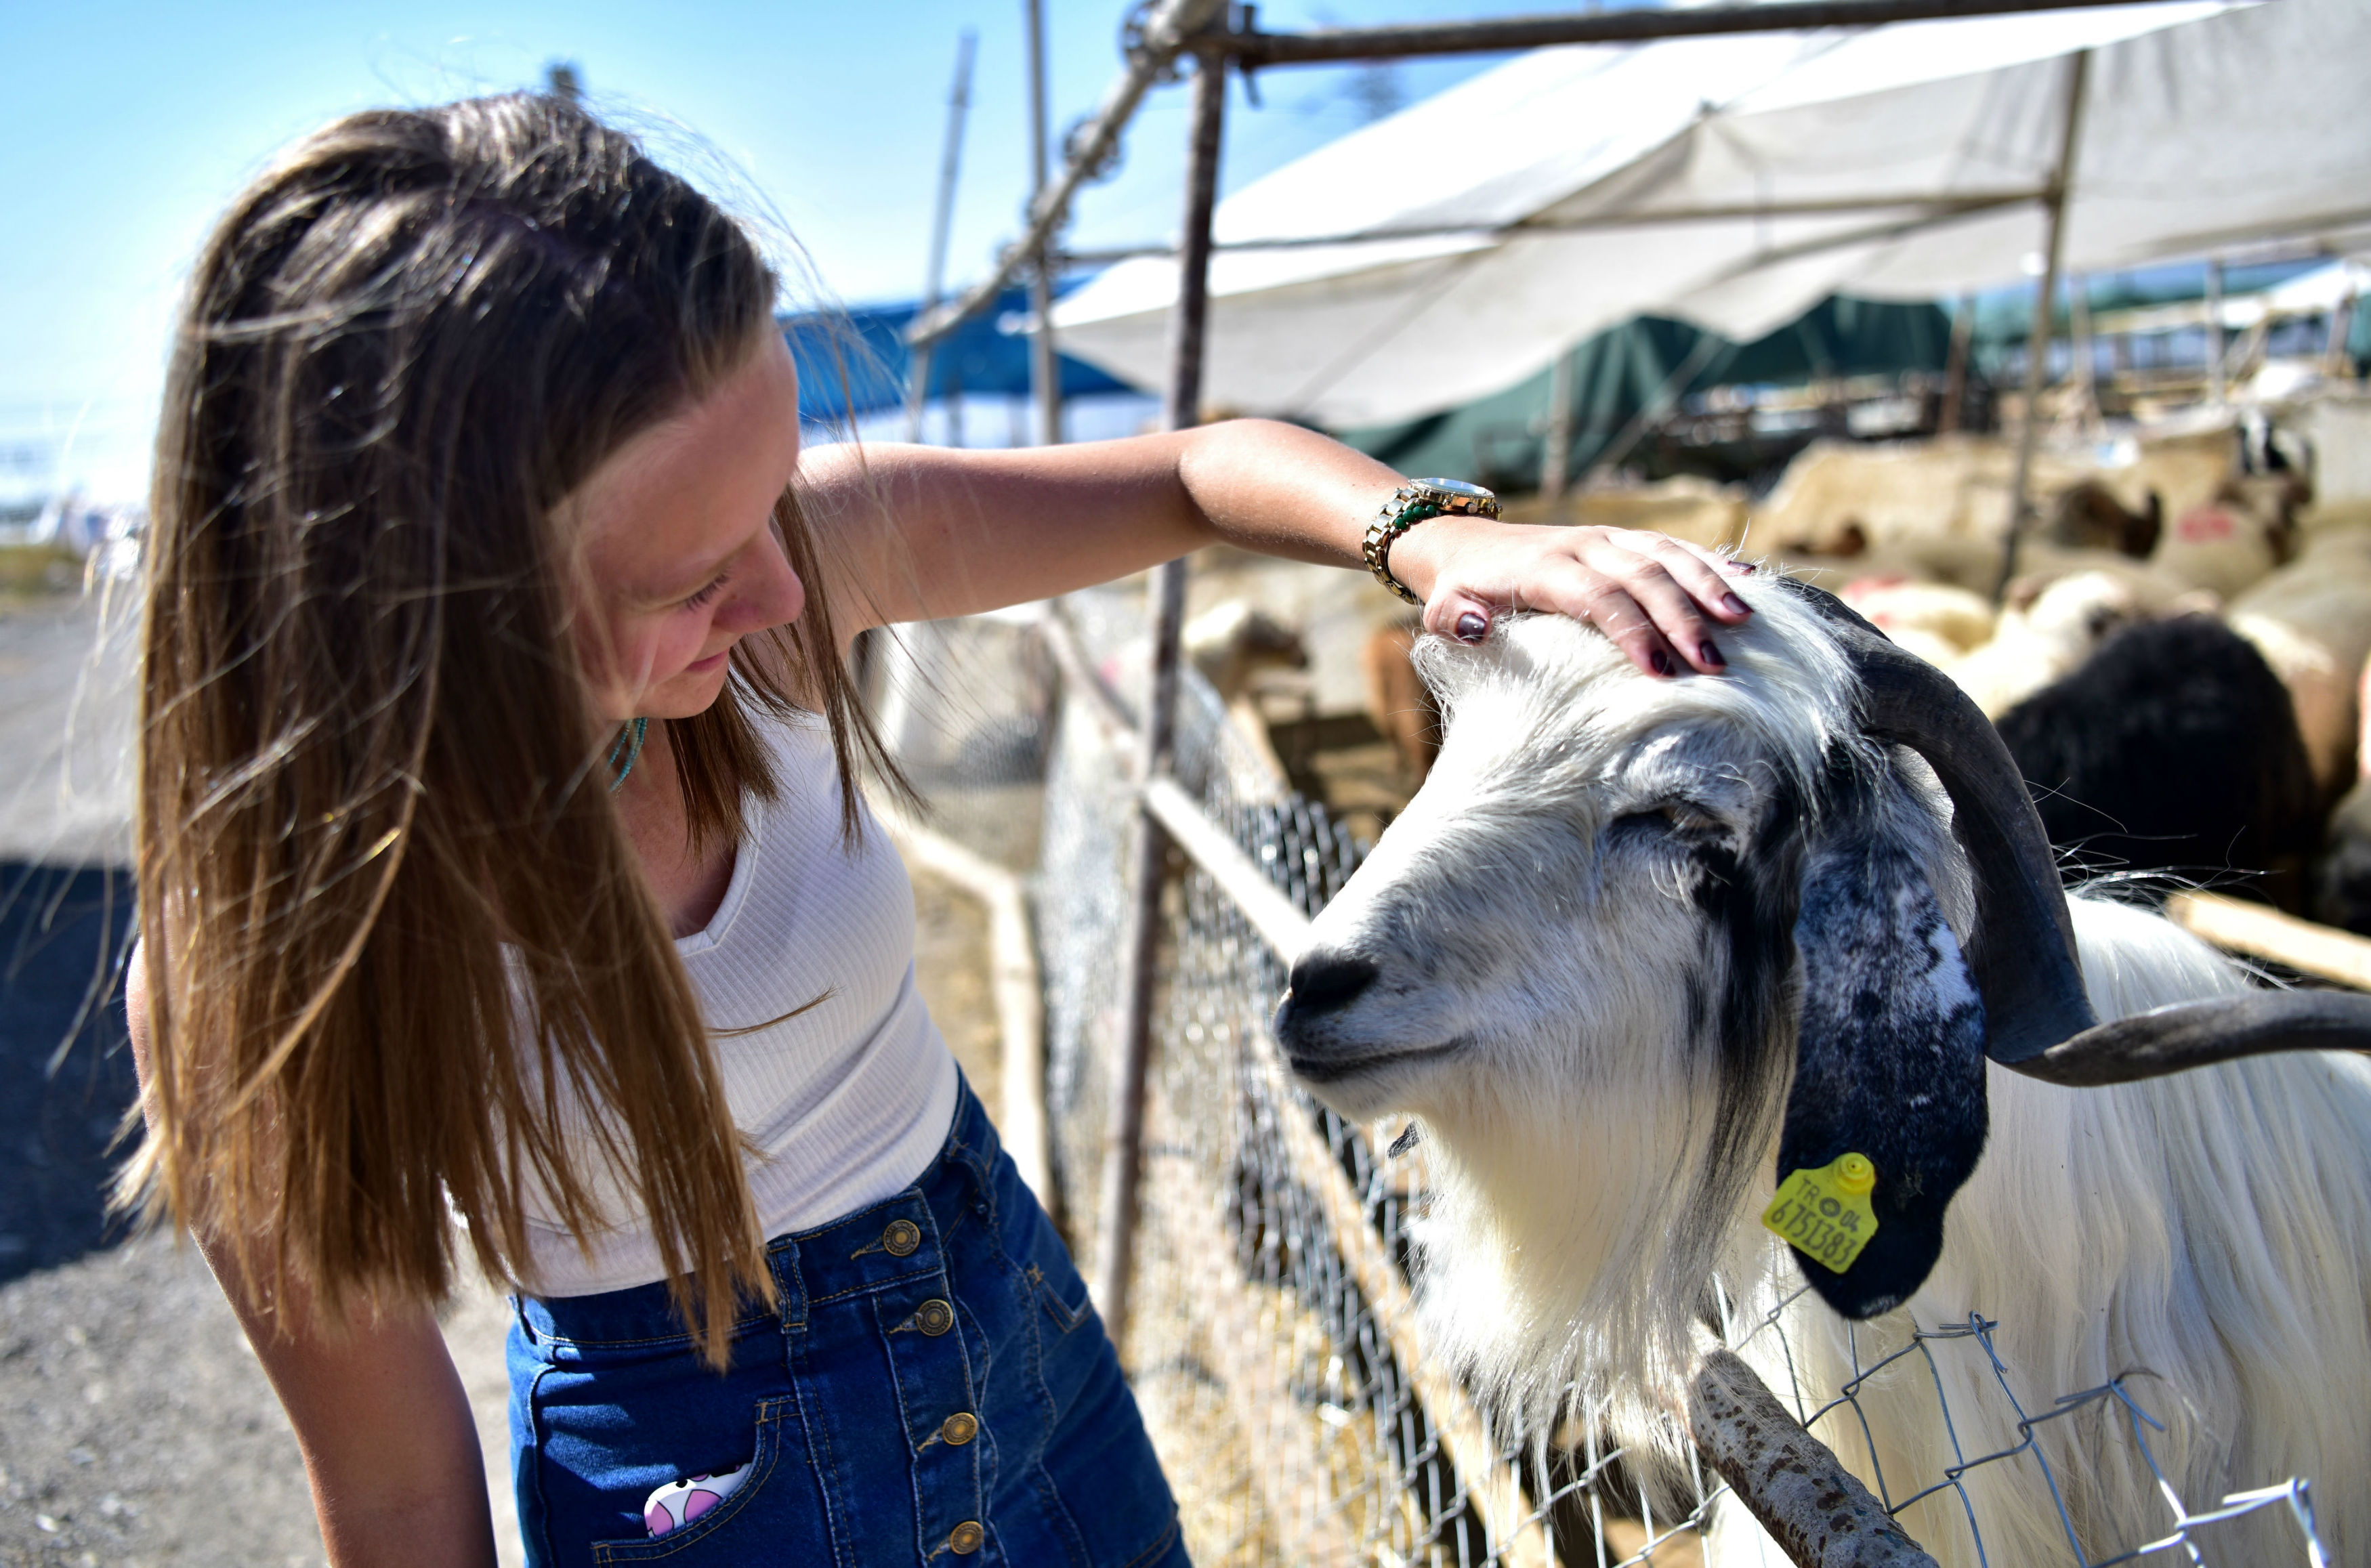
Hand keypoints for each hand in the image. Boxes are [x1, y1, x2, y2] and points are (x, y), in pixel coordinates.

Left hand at [1386, 516, 1755, 677]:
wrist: (1461, 542)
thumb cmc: (1458, 589)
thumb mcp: (1442, 607)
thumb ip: (1453, 620)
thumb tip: (1476, 625)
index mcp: (1544, 569)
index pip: (1598, 598)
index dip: (1632, 631)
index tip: (1662, 670)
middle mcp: (1583, 546)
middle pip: (1643, 577)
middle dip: (1683, 618)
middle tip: (1716, 663)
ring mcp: (1606, 538)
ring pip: (1666, 554)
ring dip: (1707, 585)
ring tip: (1744, 621)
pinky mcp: (1621, 538)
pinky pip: (1671, 545)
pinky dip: (1709, 561)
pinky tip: (1747, 582)